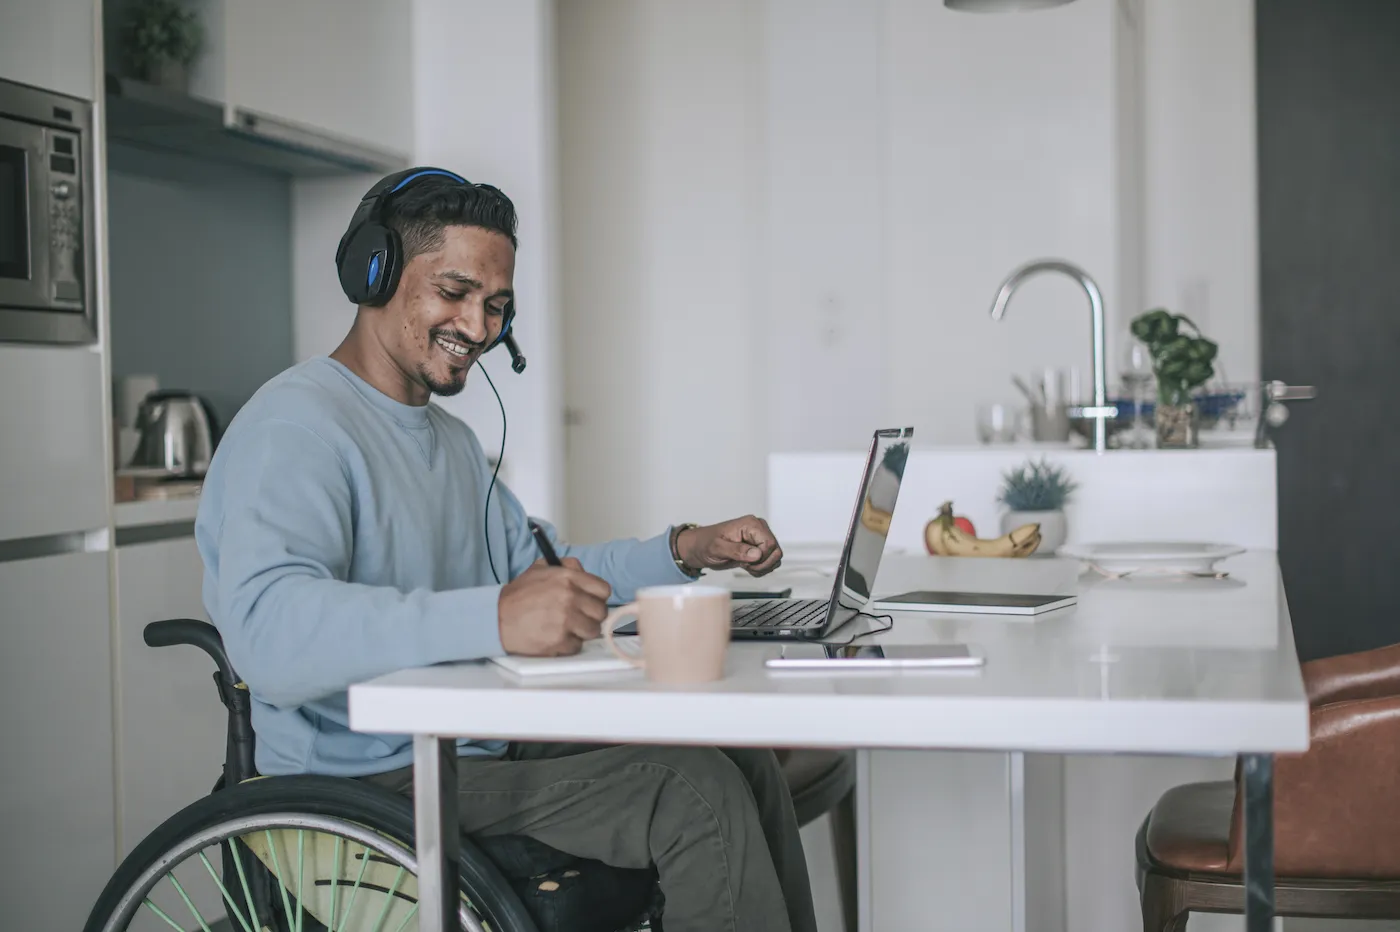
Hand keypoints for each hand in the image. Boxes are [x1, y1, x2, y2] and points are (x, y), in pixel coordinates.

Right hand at [497, 557, 611, 655]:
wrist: (497, 618)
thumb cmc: (519, 595)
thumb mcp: (540, 569)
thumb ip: (567, 566)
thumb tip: (584, 573)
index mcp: (568, 578)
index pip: (603, 590)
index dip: (598, 597)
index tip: (590, 602)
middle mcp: (570, 598)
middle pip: (601, 612)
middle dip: (591, 615)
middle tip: (579, 617)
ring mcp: (566, 621)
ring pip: (593, 631)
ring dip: (582, 631)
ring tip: (567, 627)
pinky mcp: (559, 641)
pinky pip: (577, 646)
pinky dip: (569, 644)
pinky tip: (556, 636)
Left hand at [676, 515, 782, 576]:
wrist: (700, 547)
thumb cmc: (705, 543)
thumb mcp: (717, 548)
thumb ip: (737, 550)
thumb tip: (757, 554)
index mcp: (750, 524)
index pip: (770, 544)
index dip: (760, 558)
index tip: (746, 561)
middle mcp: (758, 529)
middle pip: (776, 552)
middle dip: (762, 564)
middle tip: (745, 564)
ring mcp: (759, 538)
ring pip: (775, 558)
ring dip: (762, 567)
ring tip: (745, 565)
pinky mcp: (759, 547)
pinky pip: (770, 561)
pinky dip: (761, 569)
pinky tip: (747, 566)